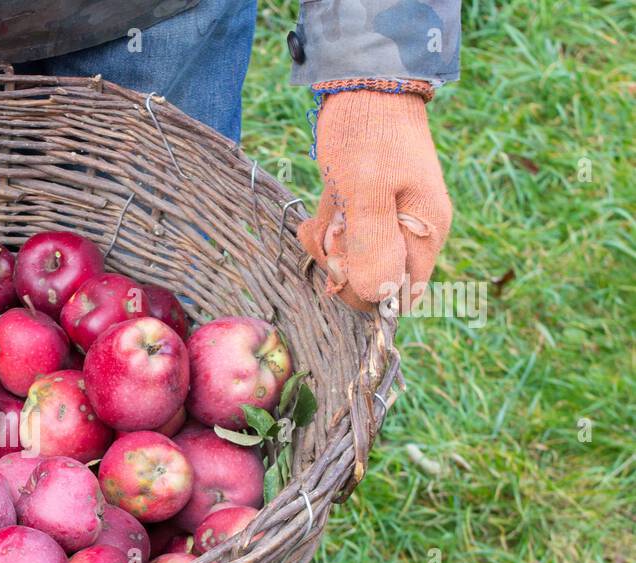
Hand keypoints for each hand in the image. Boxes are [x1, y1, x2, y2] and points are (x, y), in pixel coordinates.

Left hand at [298, 90, 452, 312]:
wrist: (363, 83)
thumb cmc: (367, 133)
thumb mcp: (365, 188)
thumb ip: (371, 242)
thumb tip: (375, 294)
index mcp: (425, 233)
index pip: (398, 295)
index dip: (364, 291)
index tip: (341, 266)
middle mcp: (411, 233)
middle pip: (368, 281)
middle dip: (340, 262)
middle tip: (334, 226)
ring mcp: (388, 222)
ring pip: (349, 261)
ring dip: (327, 243)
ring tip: (329, 209)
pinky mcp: (365, 211)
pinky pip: (340, 239)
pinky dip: (324, 229)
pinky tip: (321, 209)